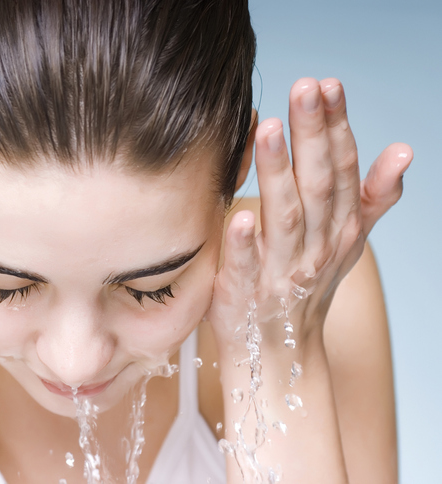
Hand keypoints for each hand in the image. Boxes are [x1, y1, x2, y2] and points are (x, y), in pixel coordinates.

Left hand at [205, 77, 411, 481]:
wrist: (280, 348)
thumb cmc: (307, 284)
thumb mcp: (348, 240)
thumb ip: (372, 196)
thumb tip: (405, 149)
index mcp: (337, 227)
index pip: (340, 169)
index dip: (335, 127)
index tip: (326, 85)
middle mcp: (316, 247)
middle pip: (318, 184)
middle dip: (312, 134)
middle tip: (303, 88)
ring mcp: (283, 273)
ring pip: (285, 218)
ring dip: (278, 173)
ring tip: (268, 129)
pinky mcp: (245, 294)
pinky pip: (247, 269)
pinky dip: (244, 245)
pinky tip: (238, 216)